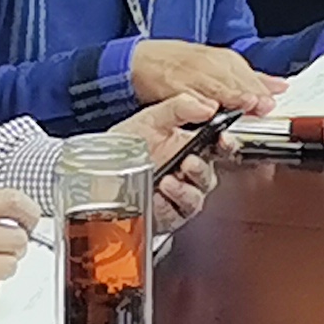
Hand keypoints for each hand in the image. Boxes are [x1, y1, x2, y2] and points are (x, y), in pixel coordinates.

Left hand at [112, 94, 220, 228]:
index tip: (223, 139)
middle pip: (209, 177)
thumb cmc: (124, 144)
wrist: (95, 168)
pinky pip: (172, 217)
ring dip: (184, 192)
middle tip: (188, 163)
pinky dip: (165, 208)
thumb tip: (209, 106)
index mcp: (192, 148)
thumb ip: (180, 108)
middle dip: (201, 171)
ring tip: (168, 182)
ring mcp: (176, 197)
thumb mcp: (151, 118)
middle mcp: (187, 175)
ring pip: (194, 200)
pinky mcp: (163, 217)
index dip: (227, 144)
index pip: (220, 148)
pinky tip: (155, 198)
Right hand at [129, 36, 276, 111]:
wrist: (143, 58)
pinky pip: (189, 94)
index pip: (248, 75)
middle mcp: (210, 65)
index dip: (261, 89)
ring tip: (244, 105)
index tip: (272, 101)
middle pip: (235, 80)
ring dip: (231, 95)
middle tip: (263, 105)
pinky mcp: (172, 85)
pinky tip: (209, 109)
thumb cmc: (182, 63)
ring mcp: (192, 74)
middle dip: (250, 93)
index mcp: (224, 60)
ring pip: (215, 85)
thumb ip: (251, 78)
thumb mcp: (219, 65)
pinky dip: (200, 101)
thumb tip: (280, 87)